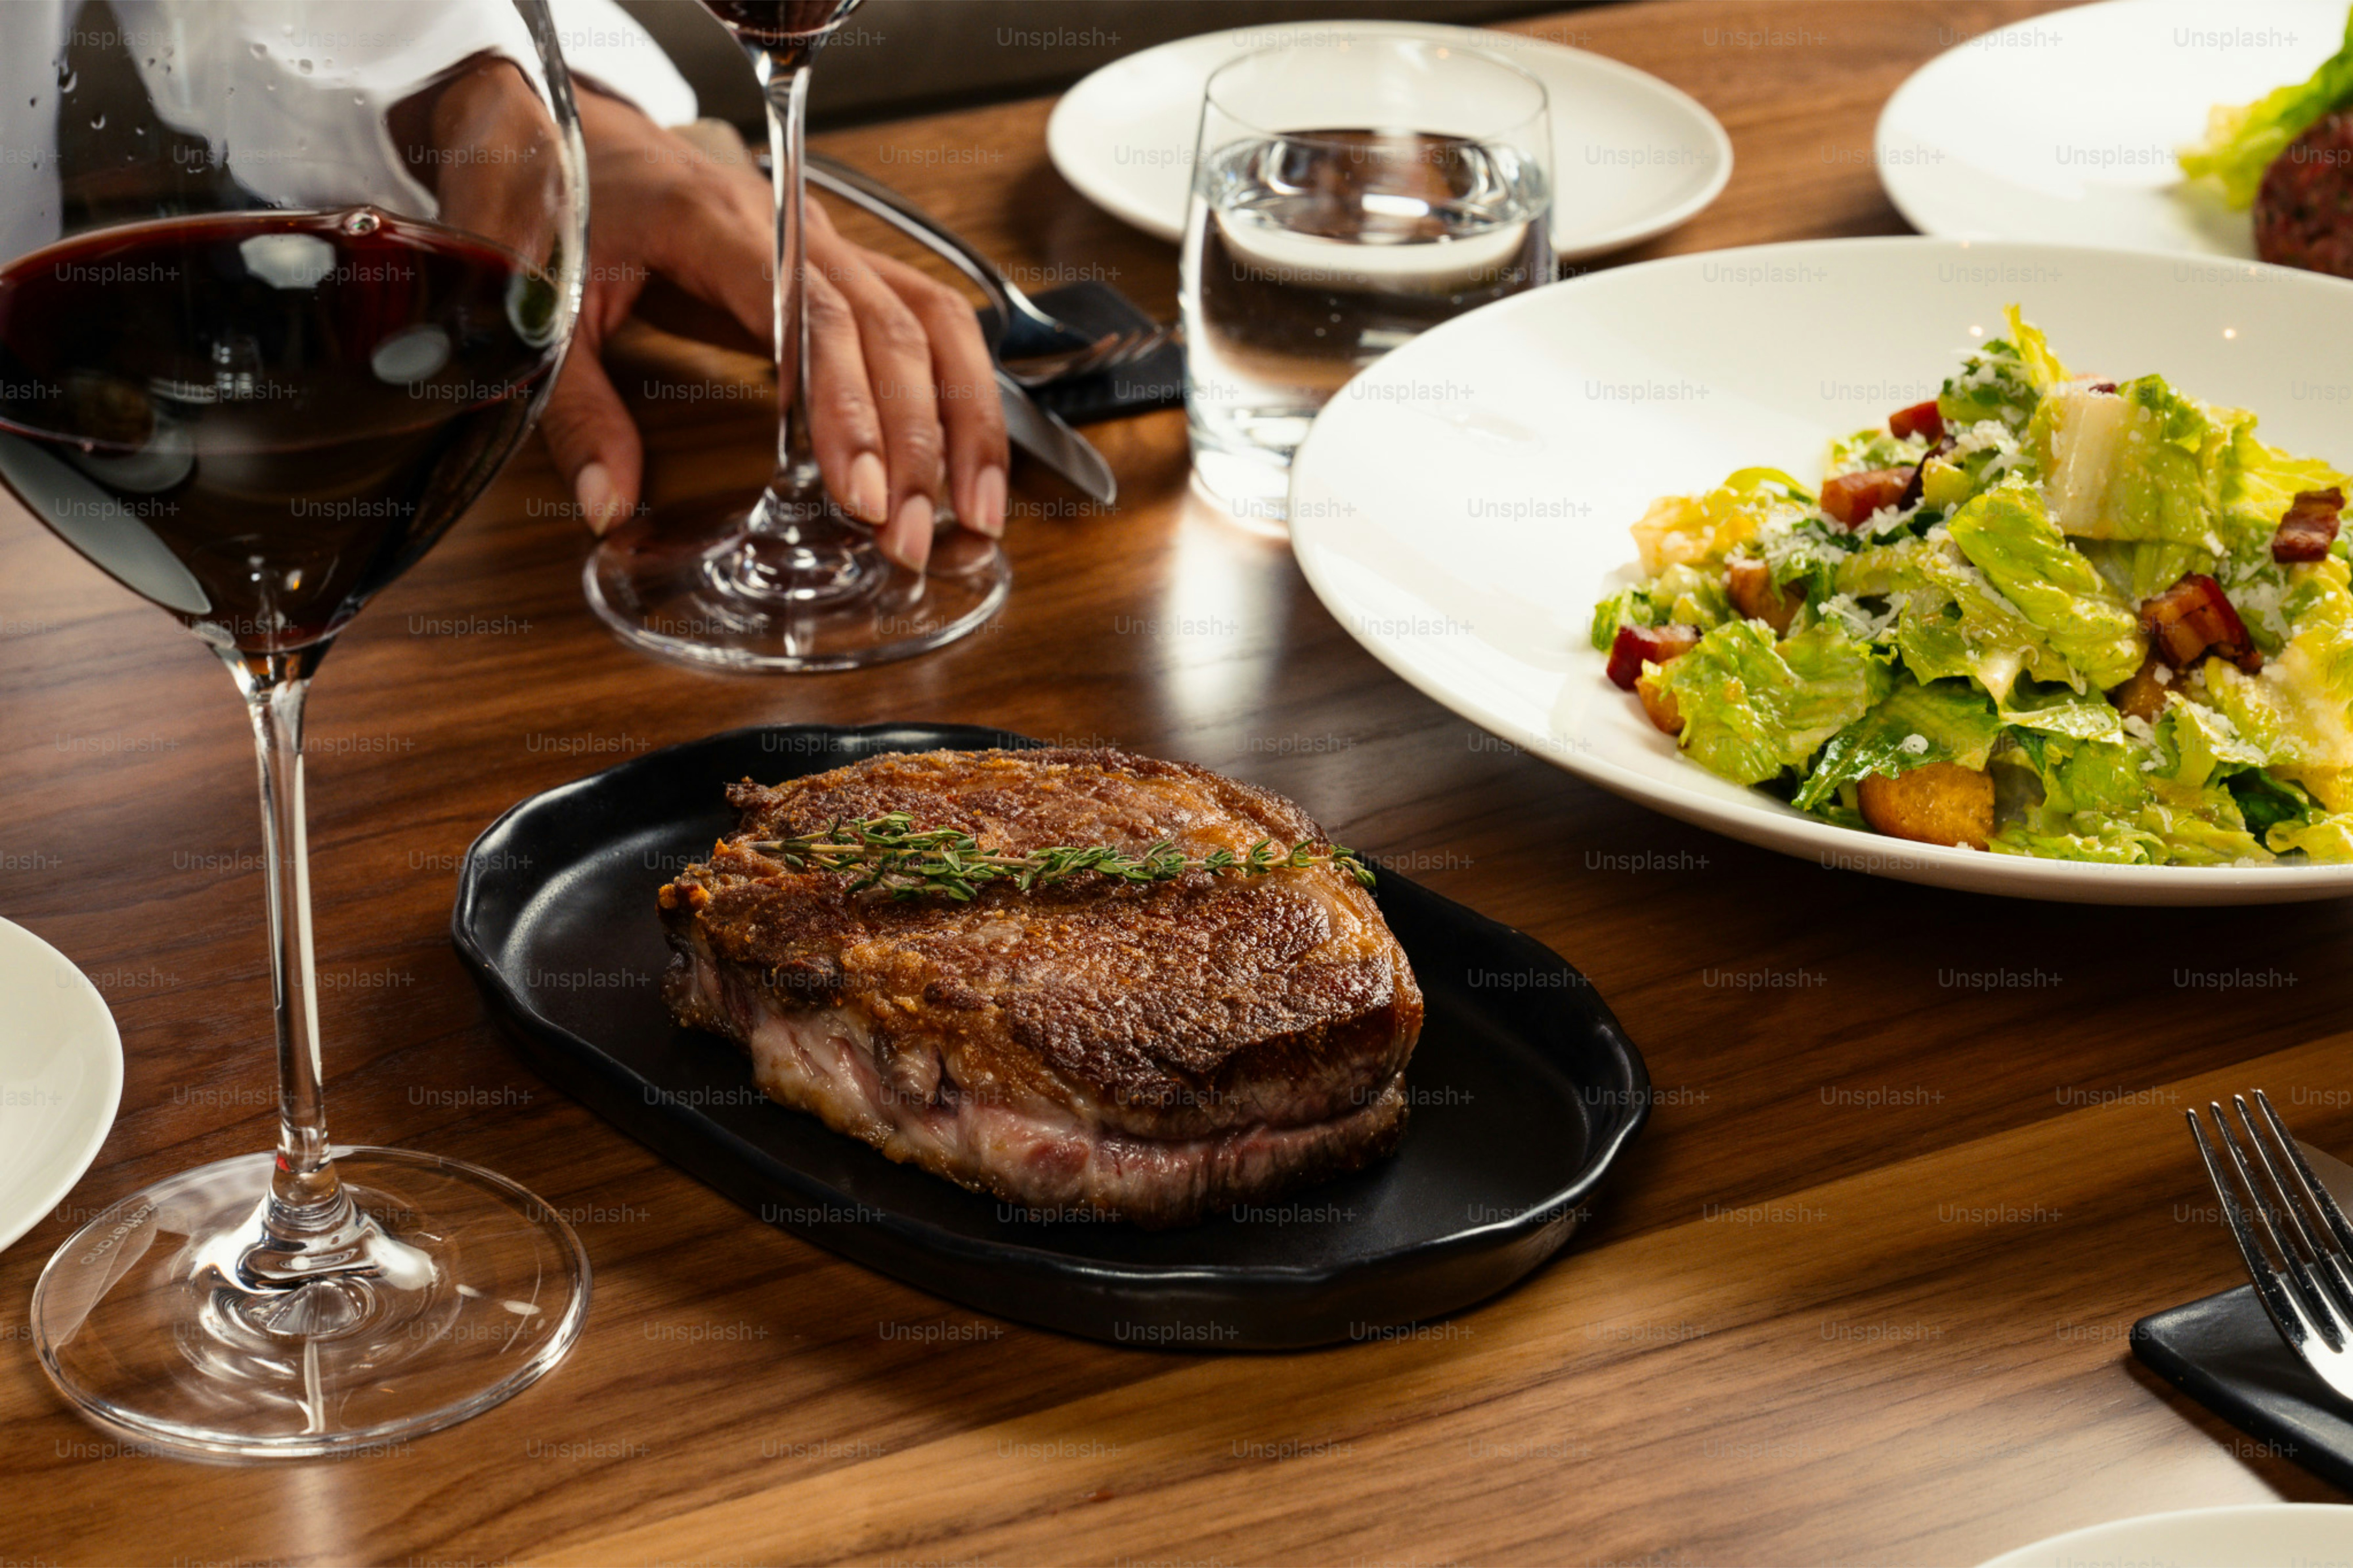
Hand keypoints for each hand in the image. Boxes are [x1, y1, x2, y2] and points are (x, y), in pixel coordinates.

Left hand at [540, 92, 1008, 567]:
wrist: (581, 130)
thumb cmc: (568, 201)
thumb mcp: (548, 307)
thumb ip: (578, 409)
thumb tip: (610, 505)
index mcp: (718, 224)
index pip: (815, 315)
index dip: (850, 407)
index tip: (864, 493)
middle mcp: (795, 228)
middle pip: (892, 328)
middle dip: (917, 440)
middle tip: (912, 536)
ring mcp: (830, 244)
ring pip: (934, 322)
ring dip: (965, 419)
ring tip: (975, 512)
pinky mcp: (844, 268)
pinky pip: (926, 321)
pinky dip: (959, 390)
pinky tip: (968, 459)